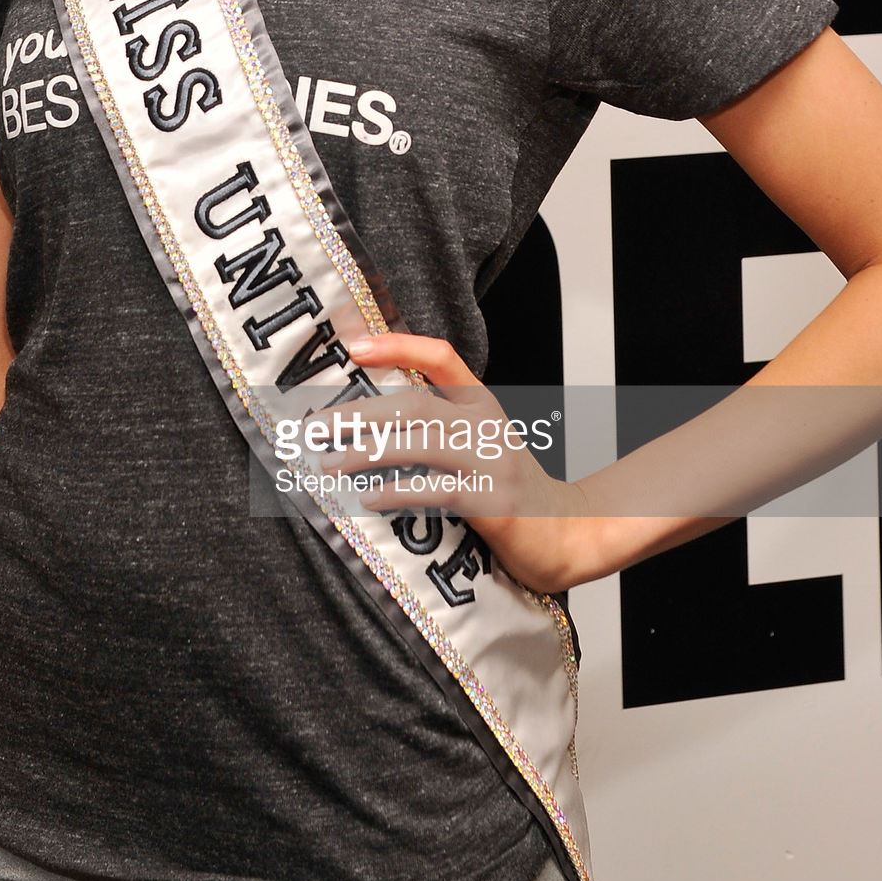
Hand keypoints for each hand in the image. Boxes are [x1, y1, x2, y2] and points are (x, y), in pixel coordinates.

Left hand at [302, 328, 605, 593]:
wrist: (566, 533)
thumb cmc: (510, 488)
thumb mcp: (482, 443)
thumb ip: (441, 424)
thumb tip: (369, 418)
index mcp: (483, 402)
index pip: (441, 357)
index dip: (397, 347)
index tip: (353, 347)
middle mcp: (488, 425)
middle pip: (415, 403)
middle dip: (358, 414)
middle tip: (314, 428)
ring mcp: (492, 462)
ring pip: (418, 443)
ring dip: (366, 453)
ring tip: (330, 464)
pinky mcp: (491, 502)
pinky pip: (433, 490)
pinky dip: (395, 492)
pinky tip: (368, 498)